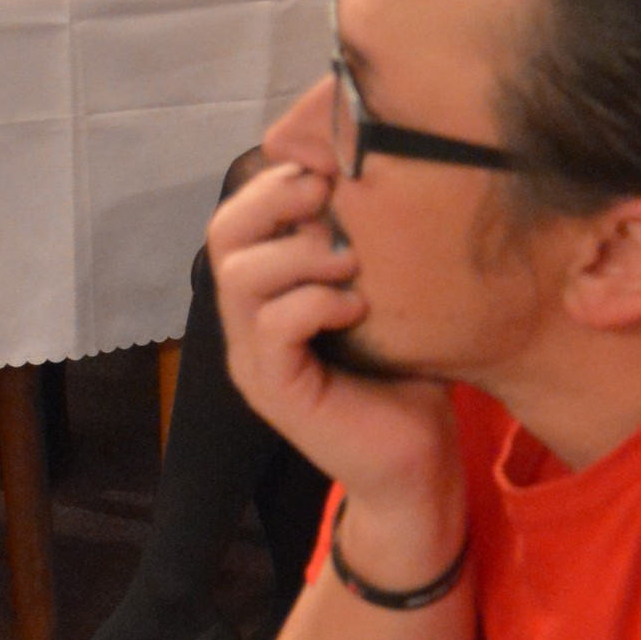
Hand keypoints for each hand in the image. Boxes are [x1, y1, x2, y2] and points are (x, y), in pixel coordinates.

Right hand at [204, 147, 462, 513]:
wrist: (417, 473)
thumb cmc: (409, 383)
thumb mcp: (390, 300)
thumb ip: (372, 247)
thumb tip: (385, 178)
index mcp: (267, 297)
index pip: (239, 217)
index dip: (276, 181)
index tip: (331, 166)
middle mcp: (249, 325)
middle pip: (223, 235)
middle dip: (275, 200)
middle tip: (331, 195)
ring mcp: (256, 360)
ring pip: (239, 275)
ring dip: (300, 253)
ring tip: (351, 263)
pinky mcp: (276, 392)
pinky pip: (273, 325)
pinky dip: (315, 302)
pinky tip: (357, 307)